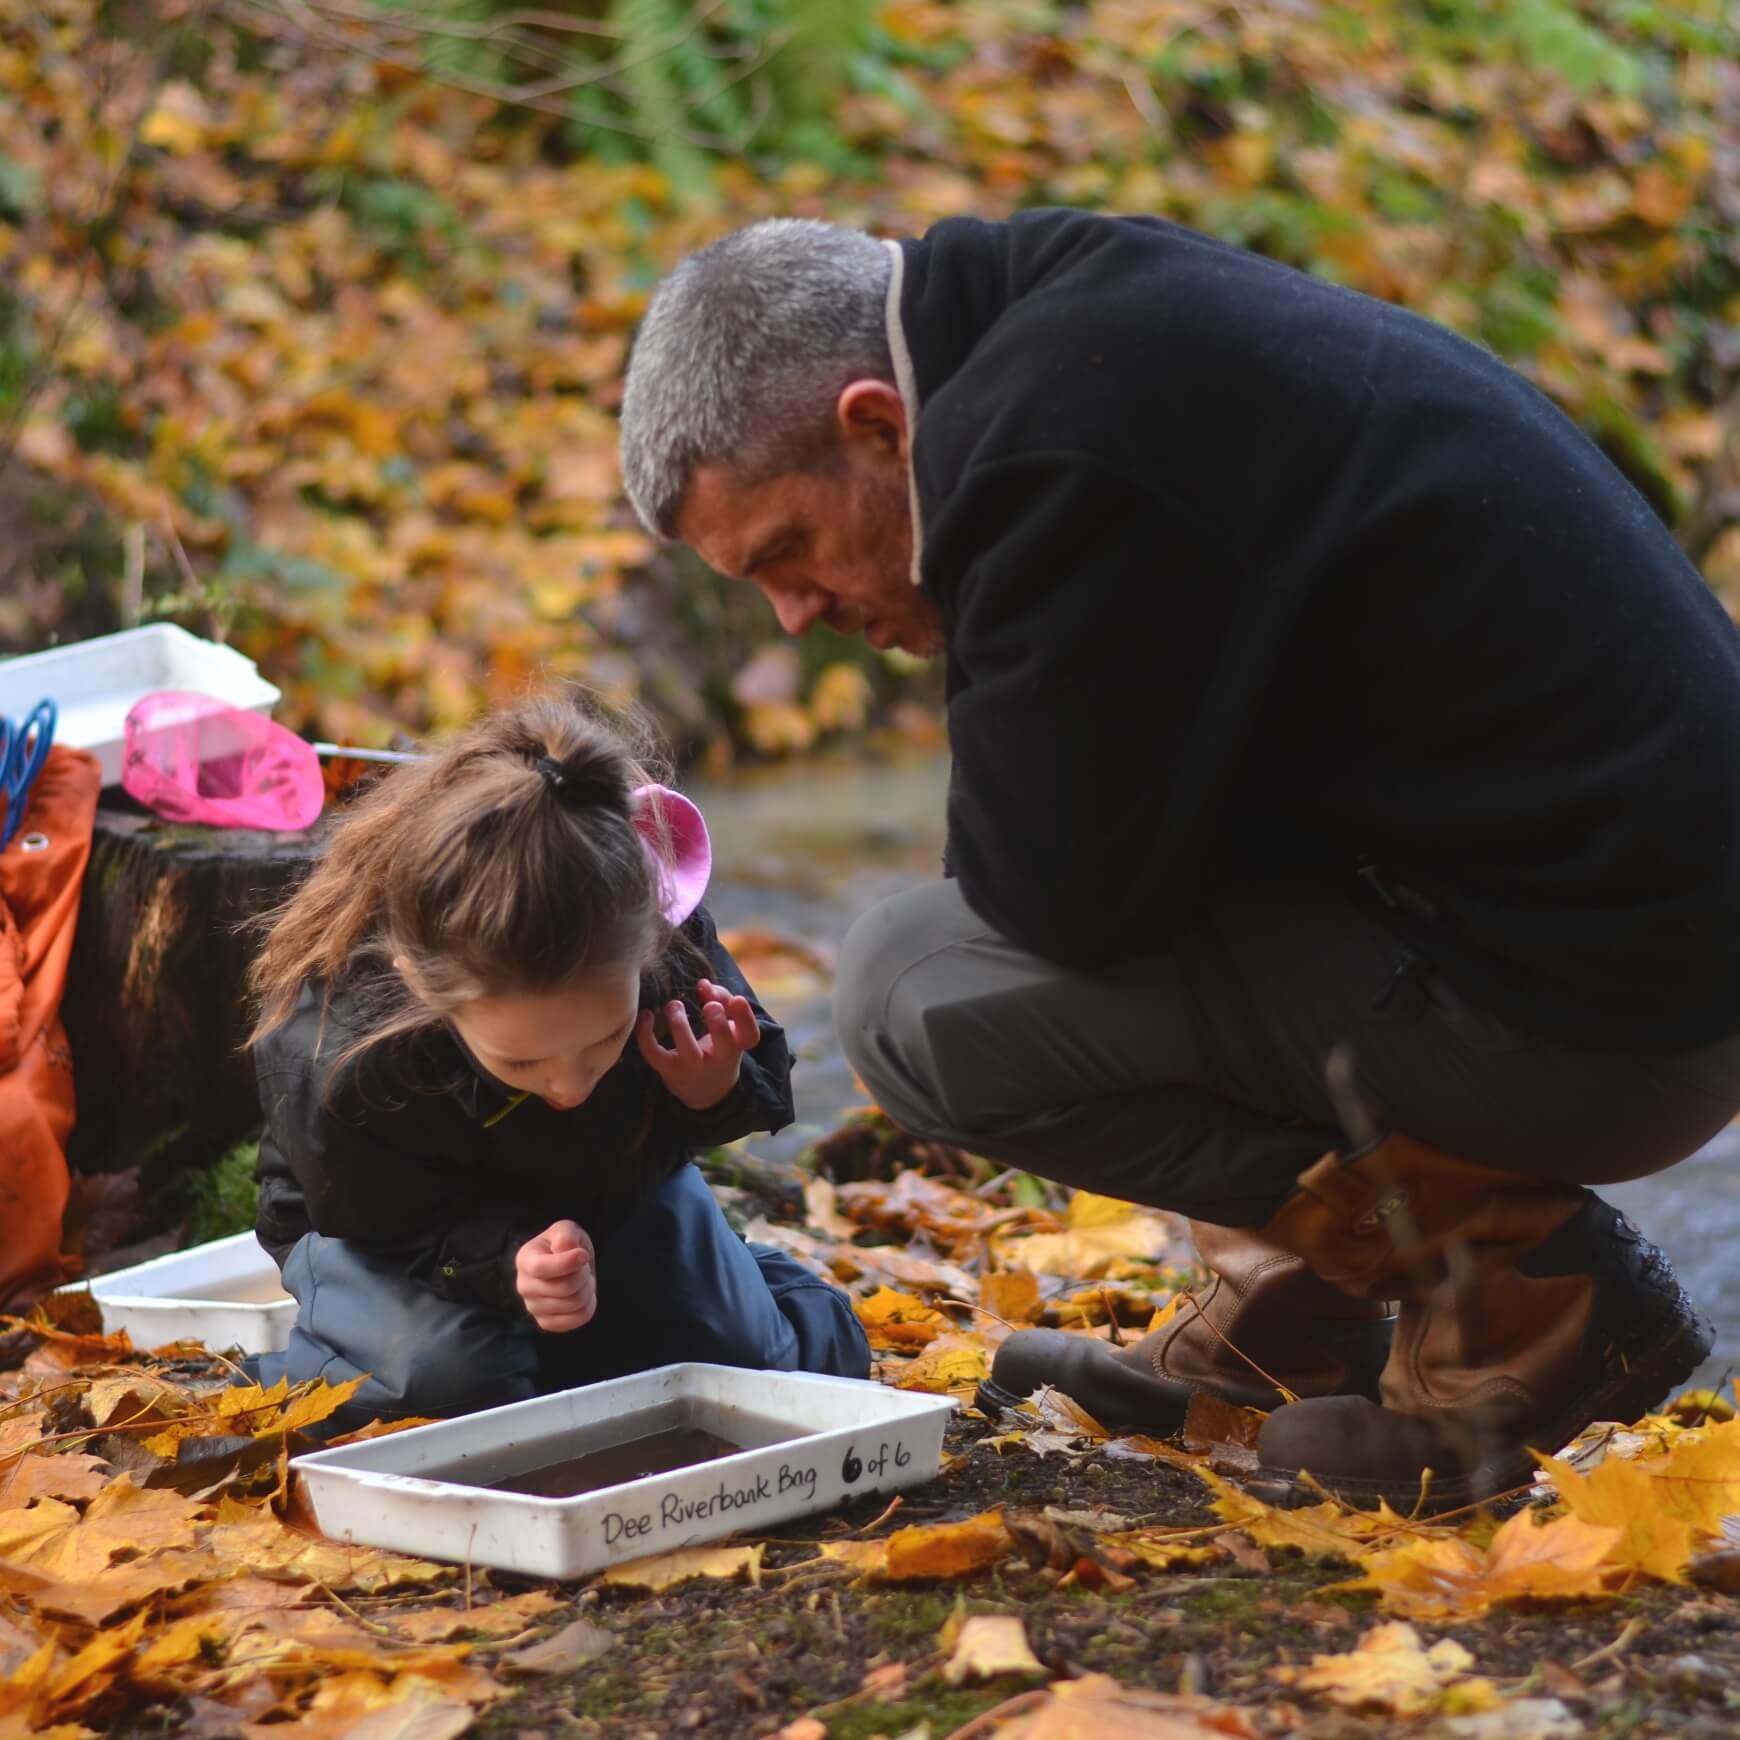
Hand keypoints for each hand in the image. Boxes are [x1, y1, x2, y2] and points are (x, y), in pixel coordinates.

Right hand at [515, 1219, 595, 1331]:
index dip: (566, 1263)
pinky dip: (587, 1306)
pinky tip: (581, 1295)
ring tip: (582, 1280)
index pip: (541, 1268)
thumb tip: (565, 1249)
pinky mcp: (545, 1322)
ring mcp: (533, 1307)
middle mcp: (524, 1286)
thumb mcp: (565, 1230)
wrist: (567, 1264)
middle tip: (583, 1267)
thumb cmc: (564, 1245)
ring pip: (574, 1304)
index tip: (583, 1255)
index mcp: (525, 1260)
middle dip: (583, 1275)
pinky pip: (577, 1319)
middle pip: (564, 1287)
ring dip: (587, 1289)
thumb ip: (565, 1235)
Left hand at [635, 977, 760, 1109]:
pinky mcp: (669, 1070)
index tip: (737, 999)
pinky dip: (646, 1034)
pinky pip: (655, 1054)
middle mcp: (719, 1059)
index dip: (745, 1017)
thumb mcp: (728, 1029)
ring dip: (680, 1024)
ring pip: (689, 1050)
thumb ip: (721, 1001)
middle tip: (710, 1005)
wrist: (704, 1090)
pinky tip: (646, 1016)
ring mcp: (694, 1067)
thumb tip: (703, 984)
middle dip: (718, 1023)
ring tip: (675, 1004)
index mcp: (737, 1046)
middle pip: (724, 1044)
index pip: (750, 1036)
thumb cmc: (717, 1048)